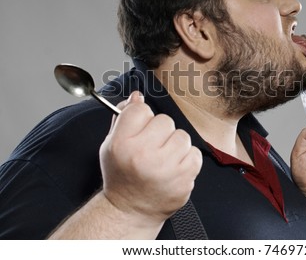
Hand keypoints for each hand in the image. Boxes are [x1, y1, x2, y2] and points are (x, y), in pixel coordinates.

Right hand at [99, 91, 202, 226]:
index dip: (141, 118)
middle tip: (152, 147)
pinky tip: (173, 168)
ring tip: (163, 158)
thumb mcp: (111, 145)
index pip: (140, 109)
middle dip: (160, 131)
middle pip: (165, 120)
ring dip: (175, 144)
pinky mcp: (184, 179)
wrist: (131, 209)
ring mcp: (166, 168)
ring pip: (182, 135)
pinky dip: (186, 159)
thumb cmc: (122, 175)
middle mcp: (143, 155)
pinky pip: (194, 153)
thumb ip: (123, 118)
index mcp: (122, 144)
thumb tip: (137, 96)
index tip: (139, 129)